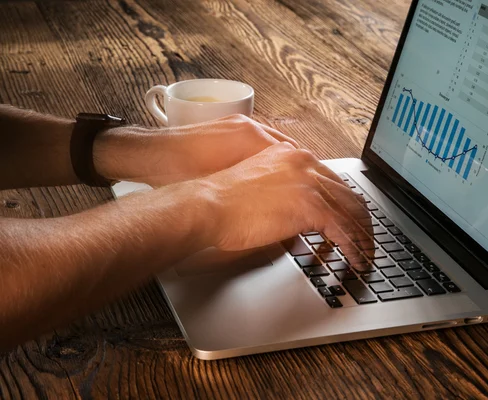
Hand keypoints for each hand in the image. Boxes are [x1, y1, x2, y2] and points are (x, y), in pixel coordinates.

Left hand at [95, 114, 298, 185]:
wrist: (146, 154)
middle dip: (303, 169)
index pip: (293, 155)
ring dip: (288, 162)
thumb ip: (252, 191)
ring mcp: (237, 123)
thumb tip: (274, 203)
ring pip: (275, 143)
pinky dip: (271, 154)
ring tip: (298, 181)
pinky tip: (270, 169)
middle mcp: (248, 126)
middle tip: (315, 189)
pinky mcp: (227, 126)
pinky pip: (260, 140)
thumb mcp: (219, 189)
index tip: (318, 192)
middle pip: (289, 147)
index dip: (307, 177)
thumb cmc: (177, 172)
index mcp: (249, 138)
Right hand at [192, 142, 373, 264]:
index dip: (347, 205)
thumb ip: (286, 194)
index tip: (353, 221)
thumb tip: (301, 218)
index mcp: (293, 155)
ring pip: (352, 211)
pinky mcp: (309, 205)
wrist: (208, 206)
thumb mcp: (261, 188)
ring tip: (365, 256)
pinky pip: (344, 230)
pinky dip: (354, 248)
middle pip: (349, 193)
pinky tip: (355, 261)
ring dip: (363, 238)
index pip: (333, 180)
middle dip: (362, 221)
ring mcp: (309, 182)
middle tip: (367, 241)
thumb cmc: (224, 202)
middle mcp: (305, 163)